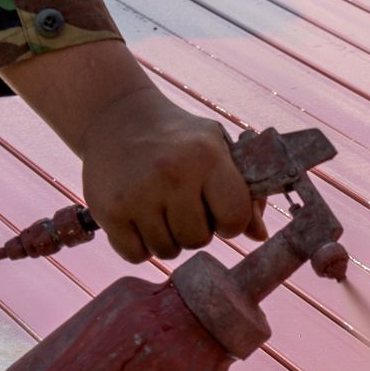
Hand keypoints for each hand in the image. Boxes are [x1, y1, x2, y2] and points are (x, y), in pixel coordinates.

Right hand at [0, 41, 266, 262]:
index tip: (217, 209)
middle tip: (181, 204)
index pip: (235, 219)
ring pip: (167, 251)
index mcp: (207, 157)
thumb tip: (260, 235)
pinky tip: (137, 217)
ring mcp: (137, 193)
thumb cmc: (179, 138)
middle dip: (194, 229)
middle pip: (198, 240)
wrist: (116, 115)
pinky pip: (136, 255)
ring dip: (166, 238)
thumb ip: (245, 192)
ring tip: (158, 207)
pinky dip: (138, 245)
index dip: (229, 221)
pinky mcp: (109, 210)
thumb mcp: (217, 149)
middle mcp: (172, 174)